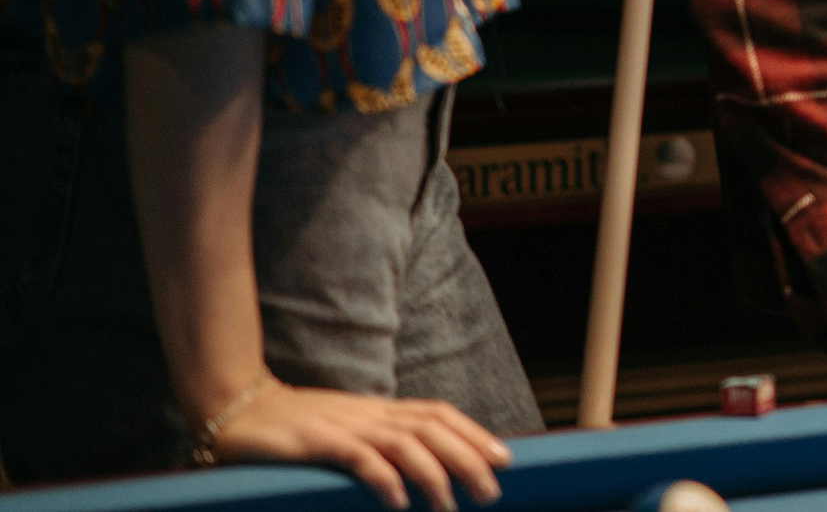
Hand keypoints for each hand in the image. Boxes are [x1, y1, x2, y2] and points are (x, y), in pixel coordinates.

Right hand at [209, 378, 511, 510]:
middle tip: (491, 491)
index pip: (438, 414)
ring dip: (433, 475)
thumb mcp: (345, 428)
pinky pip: (357, 459)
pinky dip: (382, 479)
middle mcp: (370, 414)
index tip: (504, 458)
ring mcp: (344, 426)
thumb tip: (416, 462)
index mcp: (379, 410)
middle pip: (432, 429)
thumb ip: (377, 439)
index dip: (474, 434)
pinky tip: (398, 502)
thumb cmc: (294, 426)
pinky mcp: (316, 443)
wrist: (239, 409)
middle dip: (468, 459)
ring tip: (451, 505)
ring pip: (404, 443)